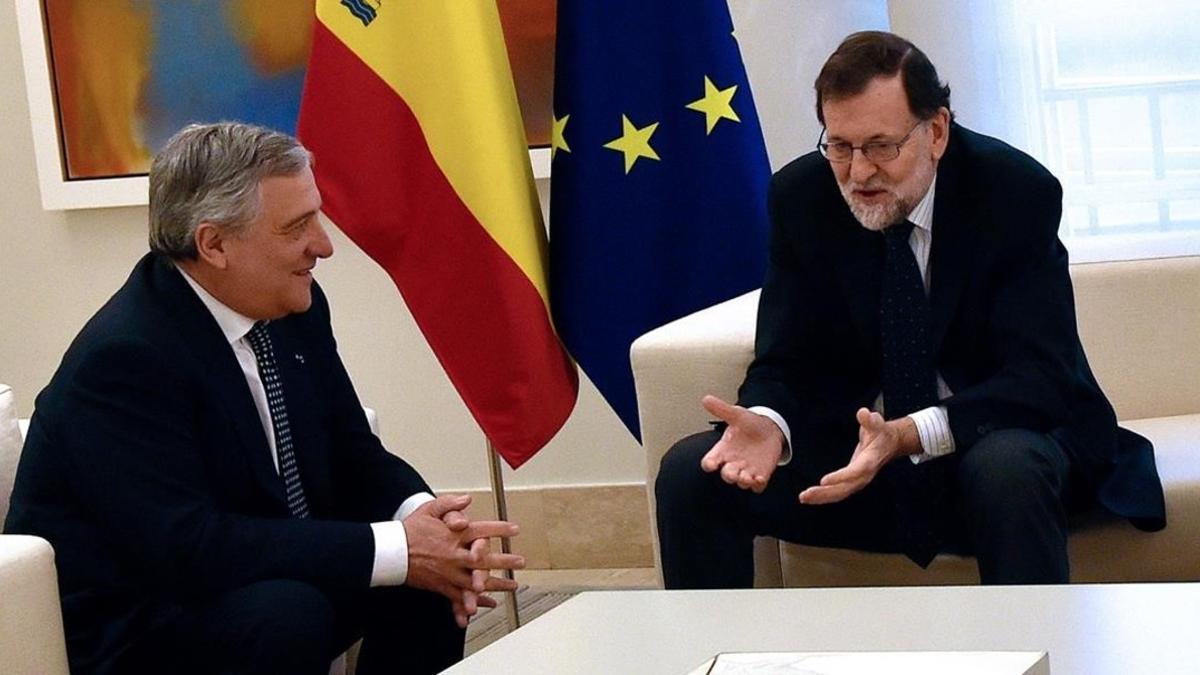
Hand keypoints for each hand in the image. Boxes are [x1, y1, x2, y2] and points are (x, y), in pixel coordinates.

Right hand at [403, 494, 524, 625]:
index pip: (482, 531)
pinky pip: (461, 596)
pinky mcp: (442, 585)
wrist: (392, 552)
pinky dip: (476, 601)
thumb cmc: (410, 529)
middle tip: (520, 562)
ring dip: (496, 584)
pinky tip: (487, 604)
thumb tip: (467, 499)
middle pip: (485, 559)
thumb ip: (449, 503)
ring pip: (477, 581)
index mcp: (454, 535)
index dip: (500, 530)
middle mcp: (455, 555)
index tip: (514, 530)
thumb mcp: (429, 509)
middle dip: (505, 561)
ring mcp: (449, 572)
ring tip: (512, 586)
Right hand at [699, 395, 784, 492]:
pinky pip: (757, 486)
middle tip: (733, 472)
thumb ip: (721, 409)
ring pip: (741, 482)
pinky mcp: (760, 475)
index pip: (710, 461)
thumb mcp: (736, 414)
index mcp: (723, 450)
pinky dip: (758, 485)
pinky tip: (761, 478)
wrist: (769, 429)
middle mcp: (732, 463)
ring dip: (744, 481)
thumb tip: (706, 399)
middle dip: (729, 475)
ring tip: (748, 477)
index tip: (711, 464)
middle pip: (726, 475)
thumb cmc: (749, 423)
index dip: (709, 464)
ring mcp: (746, 470)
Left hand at [799, 408, 912, 504]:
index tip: (824, 480)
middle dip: (825, 493)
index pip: (855, 472)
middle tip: (806, 494)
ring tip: (803, 498)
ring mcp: (858, 481)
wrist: (889, 444)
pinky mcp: (853, 482)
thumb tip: (863, 413)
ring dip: (821, 497)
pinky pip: (838, 493)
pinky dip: (824, 496)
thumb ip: (869, 419)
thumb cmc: (881, 433)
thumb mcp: (877, 423)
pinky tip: (810, 497)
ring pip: (840, 493)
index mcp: (870, 461)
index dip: (840, 477)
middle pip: (844, 488)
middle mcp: (864, 475)